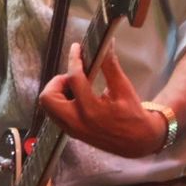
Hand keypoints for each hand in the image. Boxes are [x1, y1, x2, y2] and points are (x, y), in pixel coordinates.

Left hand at [38, 40, 166, 157]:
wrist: (137, 142)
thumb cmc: (133, 115)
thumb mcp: (124, 88)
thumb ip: (111, 65)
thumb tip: (107, 44)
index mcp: (92, 110)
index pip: (74, 79)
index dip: (74, 59)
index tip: (77, 48)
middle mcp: (77, 122)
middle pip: (48, 97)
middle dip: (57, 81)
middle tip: (73, 76)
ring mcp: (72, 129)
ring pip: (48, 106)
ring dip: (57, 91)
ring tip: (76, 86)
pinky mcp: (71, 132)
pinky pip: (55, 113)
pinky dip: (61, 101)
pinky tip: (77, 96)